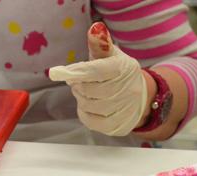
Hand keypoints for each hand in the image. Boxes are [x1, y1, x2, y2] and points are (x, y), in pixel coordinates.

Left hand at [49, 22, 151, 136]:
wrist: (141, 98)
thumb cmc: (119, 73)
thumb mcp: (111, 56)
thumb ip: (100, 44)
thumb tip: (95, 28)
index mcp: (124, 68)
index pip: (96, 70)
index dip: (75, 71)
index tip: (56, 72)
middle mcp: (128, 90)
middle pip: (89, 90)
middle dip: (78, 85)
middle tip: (77, 82)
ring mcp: (124, 110)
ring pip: (88, 105)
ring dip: (80, 98)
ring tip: (85, 92)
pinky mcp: (118, 126)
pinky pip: (90, 121)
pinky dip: (84, 112)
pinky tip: (88, 106)